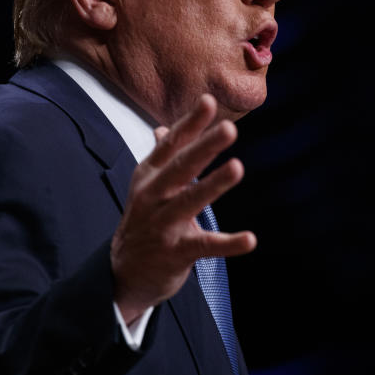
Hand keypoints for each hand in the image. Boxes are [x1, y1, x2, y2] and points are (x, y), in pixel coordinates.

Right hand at [110, 94, 256, 324]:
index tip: (209, 101)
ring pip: (191, 201)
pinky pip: (205, 246)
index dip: (191, 123)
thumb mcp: (146, 186)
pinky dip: (228, 244)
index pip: (171, 145)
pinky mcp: (176, 252)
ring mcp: (163, 224)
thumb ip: (161, 157)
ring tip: (238, 167)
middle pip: (181, 167)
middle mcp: (154, 196)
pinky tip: (250, 239)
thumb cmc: (143, 221)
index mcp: (149, 176)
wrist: (123, 272)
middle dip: (204, 147)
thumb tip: (163, 128)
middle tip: (229, 129)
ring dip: (214, 184)